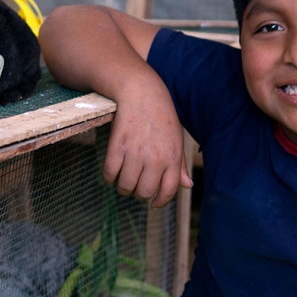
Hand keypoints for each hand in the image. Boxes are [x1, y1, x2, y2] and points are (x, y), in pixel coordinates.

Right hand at [103, 85, 192, 207]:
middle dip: (138, 194)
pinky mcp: (117, 145)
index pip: (168, 191)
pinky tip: (113, 172)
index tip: (154, 203)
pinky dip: (109, 177)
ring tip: (124, 180)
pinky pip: (109, 173)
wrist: (142, 93)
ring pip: (125, 186)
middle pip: (143, 192)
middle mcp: (155, 158)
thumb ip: (181, 165)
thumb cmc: (162, 117)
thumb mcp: (177, 139)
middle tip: (136, 185)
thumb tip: (188, 186)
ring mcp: (135, 152)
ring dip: (123, 188)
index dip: (159, 202)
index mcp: (173, 157)